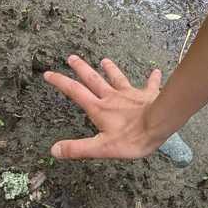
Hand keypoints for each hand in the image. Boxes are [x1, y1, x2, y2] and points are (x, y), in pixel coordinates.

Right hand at [43, 55, 163, 159]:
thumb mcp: (101, 148)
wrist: (159, 124)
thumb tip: (54, 150)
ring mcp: (130, 94)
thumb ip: (77, 148)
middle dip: (81, 68)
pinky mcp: (147, 95)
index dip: (60, 82)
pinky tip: (156, 71)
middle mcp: (112, 97)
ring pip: (117, 78)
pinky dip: (153, 78)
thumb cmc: (131, 138)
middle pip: (93, 79)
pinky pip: (150, 84)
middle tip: (71, 57)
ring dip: (110, 69)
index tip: (48, 74)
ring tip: (104, 60)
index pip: (75, 92)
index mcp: (99, 108)